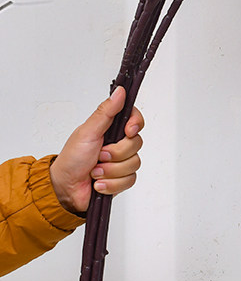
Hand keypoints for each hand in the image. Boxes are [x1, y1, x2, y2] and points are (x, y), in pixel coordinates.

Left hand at [49, 86, 144, 214]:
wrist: (64, 187)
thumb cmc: (72, 158)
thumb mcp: (88, 132)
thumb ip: (105, 112)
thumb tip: (119, 92)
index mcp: (111, 129)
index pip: (135, 119)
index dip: (135, 124)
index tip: (127, 131)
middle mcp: (118, 144)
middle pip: (136, 144)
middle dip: (115, 153)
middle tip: (99, 155)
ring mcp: (121, 162)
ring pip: (134, 163)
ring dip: (110, 170)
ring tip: (95, 171)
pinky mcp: (122, 179)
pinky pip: (129, 180)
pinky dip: (111, 183)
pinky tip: (98, 182)